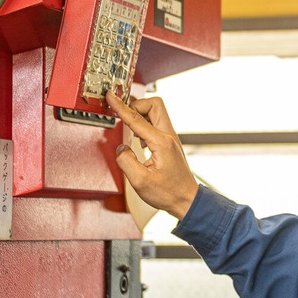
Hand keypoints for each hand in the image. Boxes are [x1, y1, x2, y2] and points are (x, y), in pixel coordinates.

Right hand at [106, 90, 198, 219]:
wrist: (186, 200)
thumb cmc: (169, 193)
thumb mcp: (140, 181)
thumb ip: (126, 161)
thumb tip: (121, 148)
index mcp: (161, 143)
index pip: (136, 118)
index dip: (121, 107)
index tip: (111, 96)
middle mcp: (168, 137)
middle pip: (154, 104)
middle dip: (136, 105)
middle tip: (122, 113)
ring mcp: (170, 139)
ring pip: (156, 113)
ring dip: (140, 115)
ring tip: (128, 127)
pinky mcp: (169, 144)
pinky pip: (156, 124)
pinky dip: (145, 125)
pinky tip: (138, 138)